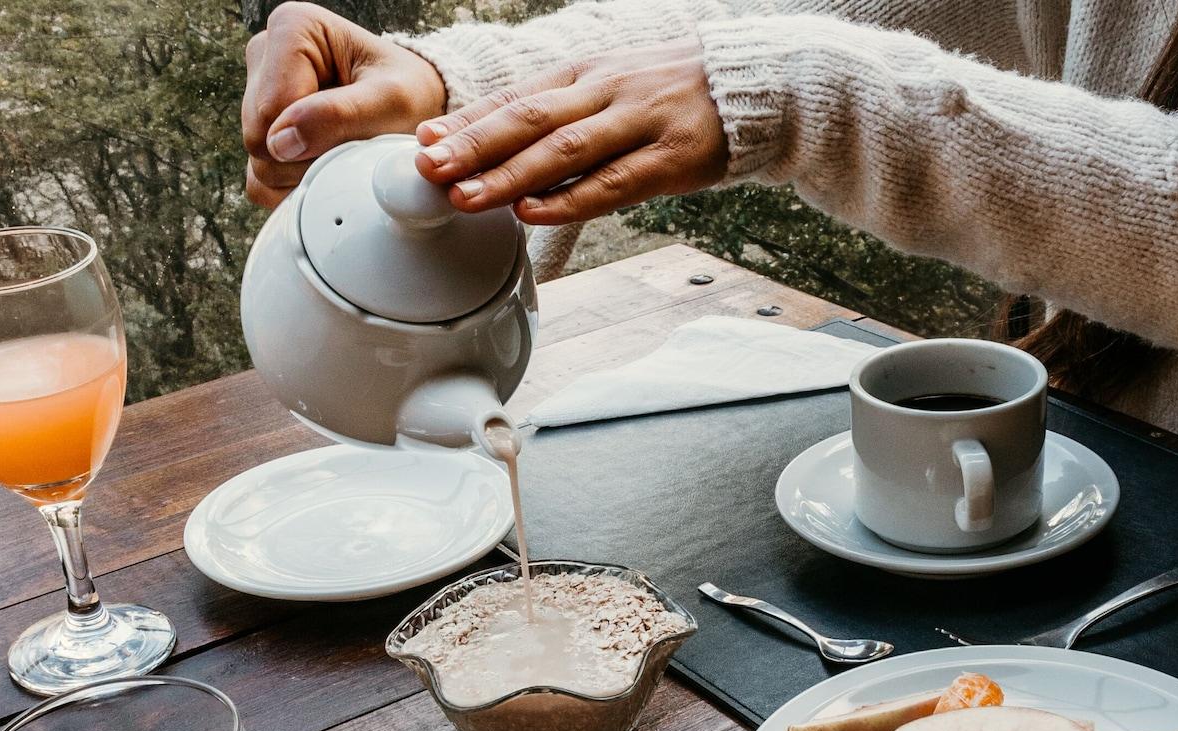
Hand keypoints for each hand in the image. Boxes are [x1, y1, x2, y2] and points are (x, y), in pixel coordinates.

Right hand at [242, 2, 446, 207]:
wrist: (415, 109)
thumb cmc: (406, 94)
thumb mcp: (391, 101)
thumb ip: (339, 116)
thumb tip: (280, 142)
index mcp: (292, 27)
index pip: (271, 107)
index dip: (311, 136)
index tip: (351, 128)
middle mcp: (265, 54)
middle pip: (258, 135)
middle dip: (307, 157)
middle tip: (350, 144)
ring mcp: (255, 93)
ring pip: (258, 162)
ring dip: (303, 174)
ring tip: (341, 151)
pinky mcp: (257, 131)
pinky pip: (259, 181)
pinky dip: (294, 188)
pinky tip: (324, 167)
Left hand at [411, 40, 727, 224]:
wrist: (753, 86)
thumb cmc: (671, 94)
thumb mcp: (610, 86)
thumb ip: (558, 112)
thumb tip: (490, 139)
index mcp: (586, 71)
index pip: (516, 95)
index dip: (468, 120)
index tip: (423, 140)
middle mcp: (606, 90)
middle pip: (529, 117)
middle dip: (475, 144)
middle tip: (429, 166)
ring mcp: (639, 123)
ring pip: (563, 150)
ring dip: (510, 175)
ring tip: (466, 196)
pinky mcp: (671, 158)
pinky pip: (613, 182)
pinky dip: (570, 200)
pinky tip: (533, 212)